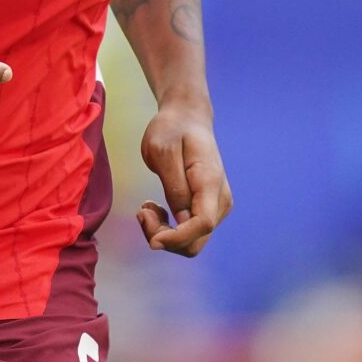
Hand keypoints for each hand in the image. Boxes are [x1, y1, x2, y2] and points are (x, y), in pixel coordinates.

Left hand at [136, 102, 230, 256]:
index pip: (203, 224)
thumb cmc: (172, 130)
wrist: (187, 119)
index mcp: (211, 182)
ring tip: (146, 208)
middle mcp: (220, 199)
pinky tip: (155, 209)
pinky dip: (169, 229)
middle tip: (142, 212)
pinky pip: (189, 233)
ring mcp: (217, 206)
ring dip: (164, 233)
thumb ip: (174, 187)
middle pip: (196, 241)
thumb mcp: (163, 152)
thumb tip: (181, 220)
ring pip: (192, 241)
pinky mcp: (208, 209)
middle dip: (165, 238)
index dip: (176, 238)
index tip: (150, 237)